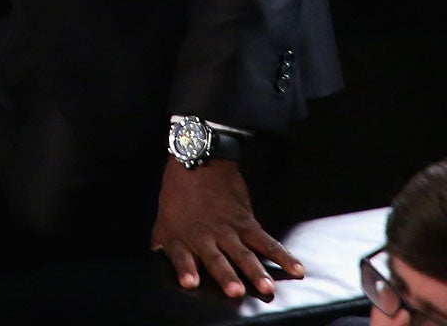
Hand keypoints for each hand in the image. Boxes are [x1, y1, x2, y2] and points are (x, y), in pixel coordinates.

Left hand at [152, 157, 301, 299]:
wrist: (199, 160)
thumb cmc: (178, 191)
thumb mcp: (164, 216)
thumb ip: (163, 240)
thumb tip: (155, 256)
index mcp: (181, 236)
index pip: (181, 256)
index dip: (185, 269)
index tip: (190, 283)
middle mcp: (205, 236)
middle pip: (216, 259)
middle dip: (226, 275)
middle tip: (236, 292)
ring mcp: (227, 230)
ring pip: (244, 254)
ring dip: (256, 271)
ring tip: (267, 287)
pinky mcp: (246, 222)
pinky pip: (267, 242)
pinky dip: (284, 256)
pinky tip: (297, 270)